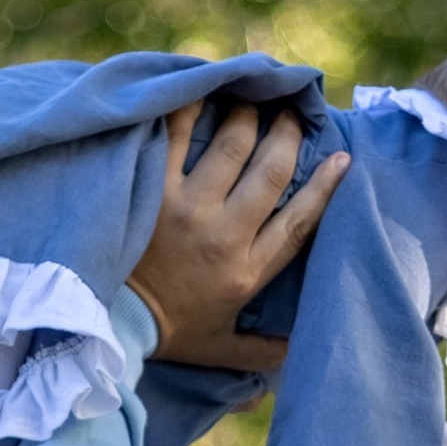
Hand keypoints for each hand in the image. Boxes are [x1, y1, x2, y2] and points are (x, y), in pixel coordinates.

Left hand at [129, 98, 348, 374]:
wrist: (104, 325)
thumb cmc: (163, 335)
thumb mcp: (218, 350)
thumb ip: (260, 351)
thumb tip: (293, 356)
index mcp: (247, 272)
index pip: (299, 221)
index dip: (325, 186)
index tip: (342, 158)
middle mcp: (225, 236)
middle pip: (271, 172)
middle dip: (286, 134)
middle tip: (289, 112)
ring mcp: (187, 209)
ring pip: (232, 146)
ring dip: (247, 116)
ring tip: (251, 100)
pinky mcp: (153, 190)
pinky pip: (177, 136)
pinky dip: (191, 108)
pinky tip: (202, 90)